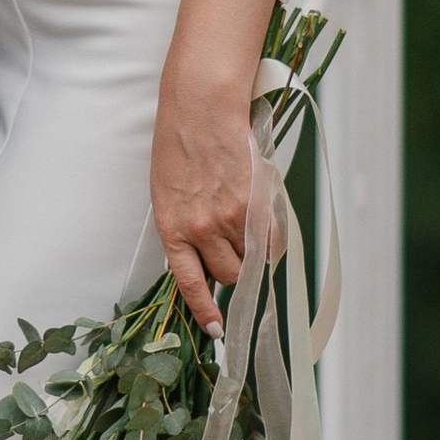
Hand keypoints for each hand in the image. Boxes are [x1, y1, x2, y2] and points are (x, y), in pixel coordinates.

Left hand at [150, 78, 256, 336]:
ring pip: (251, 260)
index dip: (205, 311)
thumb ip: (185, 226)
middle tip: (235, 252)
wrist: (201, 108)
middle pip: (229, 276)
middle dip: (234, 272)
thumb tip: (206, 257)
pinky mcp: (256, 203)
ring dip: (251, 252)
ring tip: (245, 226)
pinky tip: (263, 221)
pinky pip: (272, 241)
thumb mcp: (168, 192)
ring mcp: (230, 218)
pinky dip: (271, 240)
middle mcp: (200, 229)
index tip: (216, 331)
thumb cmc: (180, 145)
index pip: (191, 283)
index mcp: (172, 228)